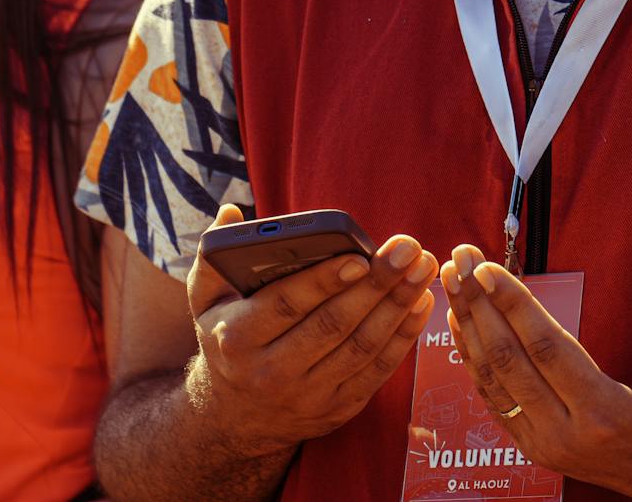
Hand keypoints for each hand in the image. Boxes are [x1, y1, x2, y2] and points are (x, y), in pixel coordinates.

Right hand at [185, 204, 437, 454]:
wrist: (232, 418)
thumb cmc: (227, 340)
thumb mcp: (207, 301)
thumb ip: (215, 254)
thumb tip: (232, 213)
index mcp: (237, 338)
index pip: (287, 305)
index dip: (325, 281)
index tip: (360, 257)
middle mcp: (271, 373)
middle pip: (333, 325)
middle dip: (377, 285)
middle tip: (409, 249)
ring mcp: (306, 396)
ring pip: (361, 348)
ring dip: (399, 306)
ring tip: (423, 269)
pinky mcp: (336, 410)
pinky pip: (376, 372)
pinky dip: (403, 337)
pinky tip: (421, 303)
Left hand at [440, 244, 631, 500]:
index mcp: (607, 415)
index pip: (546, 349)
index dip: (514, 305)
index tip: (488, 268)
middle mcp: (567, 435)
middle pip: (508, 361)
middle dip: (479, 306)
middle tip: (459, 259)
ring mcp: (547, 446)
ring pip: (493, 380)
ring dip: (468, 328)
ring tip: (451, 281)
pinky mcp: (537, 449)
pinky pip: (495, 400)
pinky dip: (473, 359)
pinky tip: (463, 325)